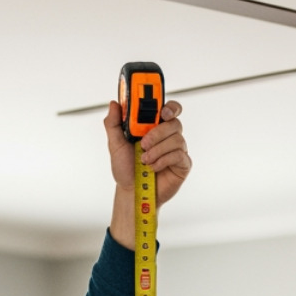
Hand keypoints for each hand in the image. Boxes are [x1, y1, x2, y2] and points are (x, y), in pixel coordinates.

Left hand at [105, 99, 190, 248]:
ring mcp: (177, 149)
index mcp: (154, 127)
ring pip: (177, 139)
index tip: (162, 112)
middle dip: (158, 133)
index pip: (168, 109)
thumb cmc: (126, 168)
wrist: (131, 191)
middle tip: (143, 144)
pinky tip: (154, 167)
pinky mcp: (182, 163)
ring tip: (144, 161)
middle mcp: (167, 136)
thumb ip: (113, 124)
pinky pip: (179, 155)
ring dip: (158, 150)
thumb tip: (114, 104)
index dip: (169, 107)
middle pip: (174, 123)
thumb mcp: (115, 145)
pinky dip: (163, 160)